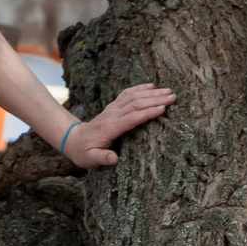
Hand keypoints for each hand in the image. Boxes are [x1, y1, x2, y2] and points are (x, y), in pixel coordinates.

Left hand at [58, 82, 174, 166]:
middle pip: (135, 104)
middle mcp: (112, 115)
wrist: (73, 140)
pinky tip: (151, 85)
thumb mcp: (90, 159)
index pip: (131, 118)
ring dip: (151, 93)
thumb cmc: (84, 152)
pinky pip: (126, 94)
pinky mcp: (113, 106)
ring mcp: (112, 109)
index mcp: (109, 128)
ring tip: (168, 91)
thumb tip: (114, 159)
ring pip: (133, 97)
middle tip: (173, 97)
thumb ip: (102, 158)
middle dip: (155, 100)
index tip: (163, 109)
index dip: (146, 113)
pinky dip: (139, 88)